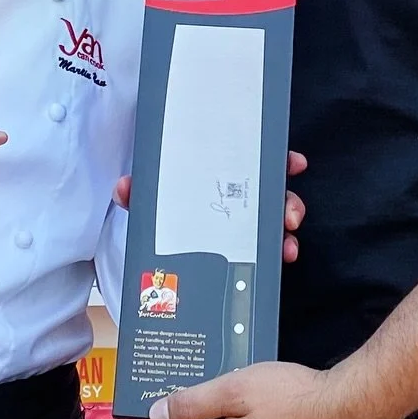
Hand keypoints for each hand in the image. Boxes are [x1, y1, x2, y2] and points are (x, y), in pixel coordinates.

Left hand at [115, 151, 307, 262]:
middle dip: (288, 201)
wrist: (162, 254)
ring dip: (285, 232)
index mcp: (220, 178)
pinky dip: (280, 253)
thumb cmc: (164, 213)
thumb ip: (139, 194)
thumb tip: (123, 189)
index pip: (255, 162)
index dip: (278, 160)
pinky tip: (283, 258)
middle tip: (289, 215)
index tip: (294, 163)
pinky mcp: (248, 251)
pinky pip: (270, 250)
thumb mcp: (152, 202)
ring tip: (286, 245)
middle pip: (273, 193)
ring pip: (277, 222)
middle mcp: (240, 199)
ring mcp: (246, 226)